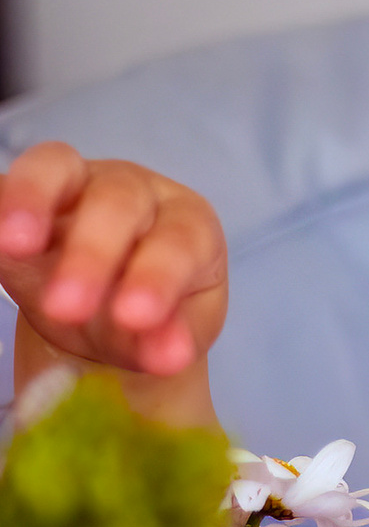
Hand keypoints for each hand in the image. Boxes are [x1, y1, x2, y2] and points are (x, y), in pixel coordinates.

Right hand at [0, 141, 225, 420]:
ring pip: (58, 167)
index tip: (135, 318)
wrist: (111, 307)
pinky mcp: (27, 186)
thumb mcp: (171, 335)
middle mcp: (138, 190)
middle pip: (118, 203)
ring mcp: (79, 180)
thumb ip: (170, 343)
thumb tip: (167, 359)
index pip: (180, 241)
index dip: (157, 277)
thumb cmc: (153, 314)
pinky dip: (0, 202)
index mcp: (191, 224)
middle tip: (66, 308)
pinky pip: (8, 184)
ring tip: (14, 246)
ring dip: (33, 201)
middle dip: (92, 255)